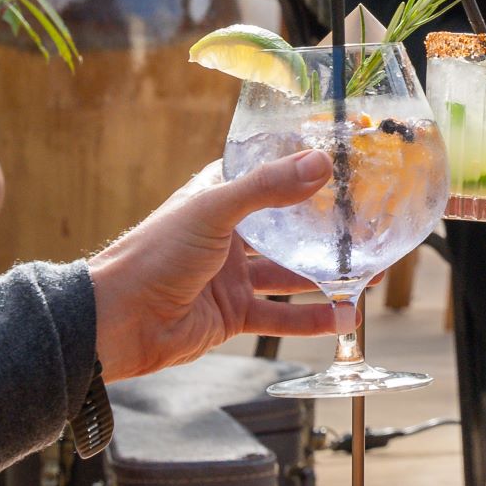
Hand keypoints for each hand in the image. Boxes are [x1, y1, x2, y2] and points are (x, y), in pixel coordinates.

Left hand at [84, 151, 346, 376]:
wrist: (119, 321)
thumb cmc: (154, 254)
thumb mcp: (214, 210)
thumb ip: (268, 189)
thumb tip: (319, 163)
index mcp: (216, 199)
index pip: (264, 177)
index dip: (299, 172)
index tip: (341, 168)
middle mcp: (226, 236)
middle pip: (284, 229)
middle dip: (322, 231)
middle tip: (364, 228)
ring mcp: (230, 277)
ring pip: (287, 275)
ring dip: (324, 277)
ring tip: (367, 276)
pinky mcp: (231, 314)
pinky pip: (279, 315)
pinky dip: (311, 319)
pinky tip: (342, 319)